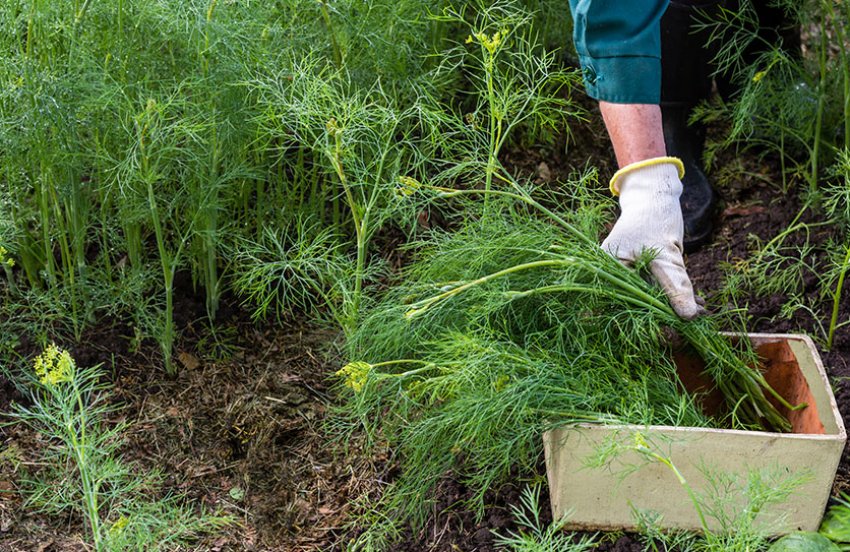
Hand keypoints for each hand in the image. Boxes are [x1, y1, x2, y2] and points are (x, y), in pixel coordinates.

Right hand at [601, 157, 704, 319]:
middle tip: (692, 323)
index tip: (671, 334)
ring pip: (652, 298)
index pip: (625, 305)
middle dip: (666, 315)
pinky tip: (697, 302)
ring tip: (701, 312)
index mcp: (607, 270)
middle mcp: (613, 275)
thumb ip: (675, 285)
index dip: (647, 321)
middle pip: (638, 304)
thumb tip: (689, 317)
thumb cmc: (653, 218)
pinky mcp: (643, 271)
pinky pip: (658, 288)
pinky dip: (676, 294)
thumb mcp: (666, 254)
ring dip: (675, 305)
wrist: (655, 196)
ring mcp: (628, 273)